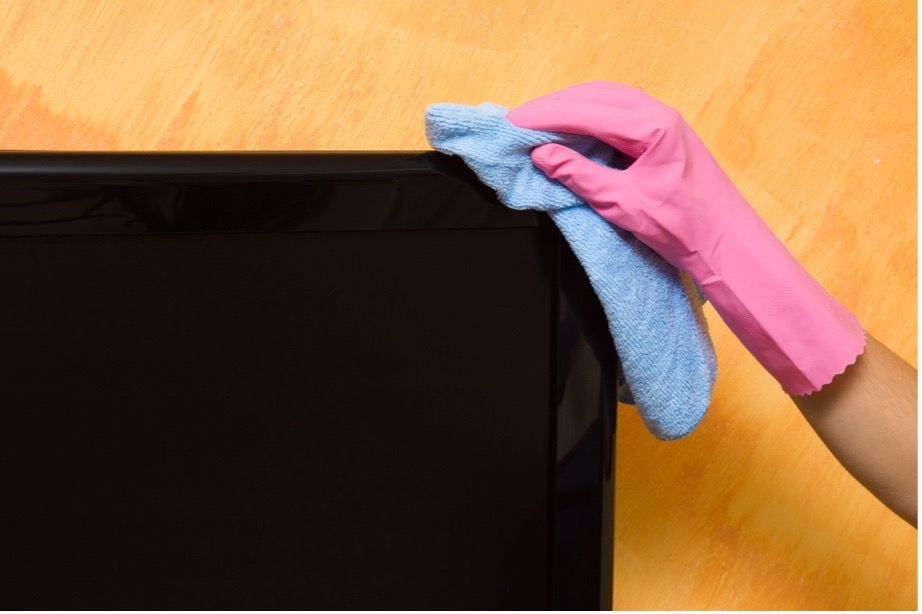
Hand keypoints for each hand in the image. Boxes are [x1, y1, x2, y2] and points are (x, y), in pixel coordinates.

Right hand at [508, 81, 864, 395]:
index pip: (586, 111)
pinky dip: (589, 117)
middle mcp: (659, 114)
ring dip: (570, 109)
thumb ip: (580, 175)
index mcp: (652, 127)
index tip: (516, 124)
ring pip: (605, 100)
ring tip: (539, 125)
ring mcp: (663, 121)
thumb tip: (544, 156)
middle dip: (554, 108)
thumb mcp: (622, 204)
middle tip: (519, 122)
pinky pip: (618, 113)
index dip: (546, 117)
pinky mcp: (662, 134)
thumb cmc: (684, 226)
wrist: (726, 243)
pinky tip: (573, 131)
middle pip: (594, 96)